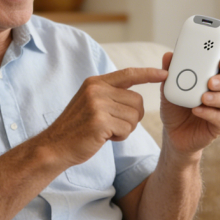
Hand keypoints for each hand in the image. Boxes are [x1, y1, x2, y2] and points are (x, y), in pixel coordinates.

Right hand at [40, 67, 167, 166]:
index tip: (164, 74)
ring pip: (134, 116)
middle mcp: (96, 90)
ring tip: (106, 131)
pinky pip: (127, 129)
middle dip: (131, 117)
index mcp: (95, 82)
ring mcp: (97, 104)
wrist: (55, 146)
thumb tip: (137, 98)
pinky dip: (120, 137)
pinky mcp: (100, 121)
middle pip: (137, 101)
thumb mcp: (90, 103)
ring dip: (125, 128)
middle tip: (112, 125)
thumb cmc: (76, 128)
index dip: (148, 74)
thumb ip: (110, 95)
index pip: (129, 74)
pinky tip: (104, 137)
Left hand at [159, 53, 219, 155]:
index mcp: (217, 79)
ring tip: (203, 97)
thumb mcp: (170, 88)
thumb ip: (171, 72)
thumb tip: (168, 55)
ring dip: (219, 98)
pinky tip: (197, 110)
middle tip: (210, 81)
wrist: (173, 132)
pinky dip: (209, 113)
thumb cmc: (176, 107)